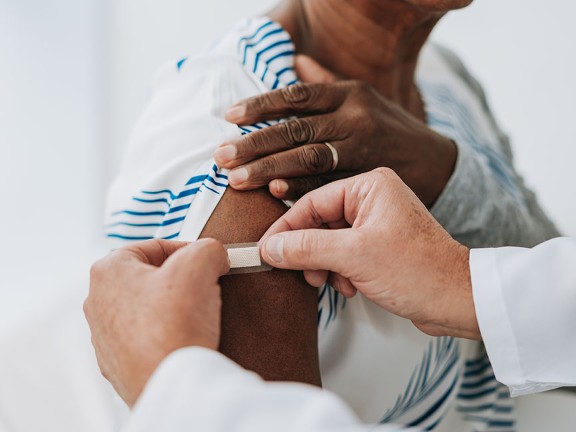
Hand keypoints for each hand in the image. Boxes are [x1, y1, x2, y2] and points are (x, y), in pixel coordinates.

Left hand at [84, 239, 229, 406]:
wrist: (168, 383)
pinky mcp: (118, 363)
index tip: (206, 262)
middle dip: (179, 280)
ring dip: (173, 308)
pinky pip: (147, 337)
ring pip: (148, 308)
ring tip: (196, 316)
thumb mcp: (200, 264)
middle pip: (149, 277)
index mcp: (108, 271)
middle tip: (203, 287)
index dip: (187, 250)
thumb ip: (208, 248)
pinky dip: (166, 335)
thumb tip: (215, 255)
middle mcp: (98, 302)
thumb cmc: (173, 326)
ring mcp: (105, 336)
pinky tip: (184, 338)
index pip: (154, 247)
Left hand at [215, 56, 456, 205]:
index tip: (229, 116)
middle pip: (296, 130)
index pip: (297, 96)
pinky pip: (328, 185)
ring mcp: (362, 150)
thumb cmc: (390, 127)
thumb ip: (326, 82)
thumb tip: (294, 60)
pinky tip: (275, 193)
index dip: (260, 105)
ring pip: (308, 158)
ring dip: (269, 169)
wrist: (435, 162)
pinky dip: (301, 190)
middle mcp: (355, 119)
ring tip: (236, 179)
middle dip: (254, 144)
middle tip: (221, 157)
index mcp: (350, 94)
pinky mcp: (366, 180)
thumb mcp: (363, 97)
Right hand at [260, 169, 479, 339]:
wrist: (458, 300)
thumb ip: (307, 248)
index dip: (287, 229)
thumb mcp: (354, 256)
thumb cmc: (420, 270)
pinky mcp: (379, 245)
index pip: (312, 202)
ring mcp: (376, 223)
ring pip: (329, 241)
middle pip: (319, 223)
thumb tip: (271, 247)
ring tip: (333, 283)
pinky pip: (344, 254)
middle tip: (303, 272)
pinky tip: (350, 287)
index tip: (267, 249)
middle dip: (310, 252)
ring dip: (325, 265)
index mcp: (370, 187)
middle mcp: (373, 200)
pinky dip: (340, 272)